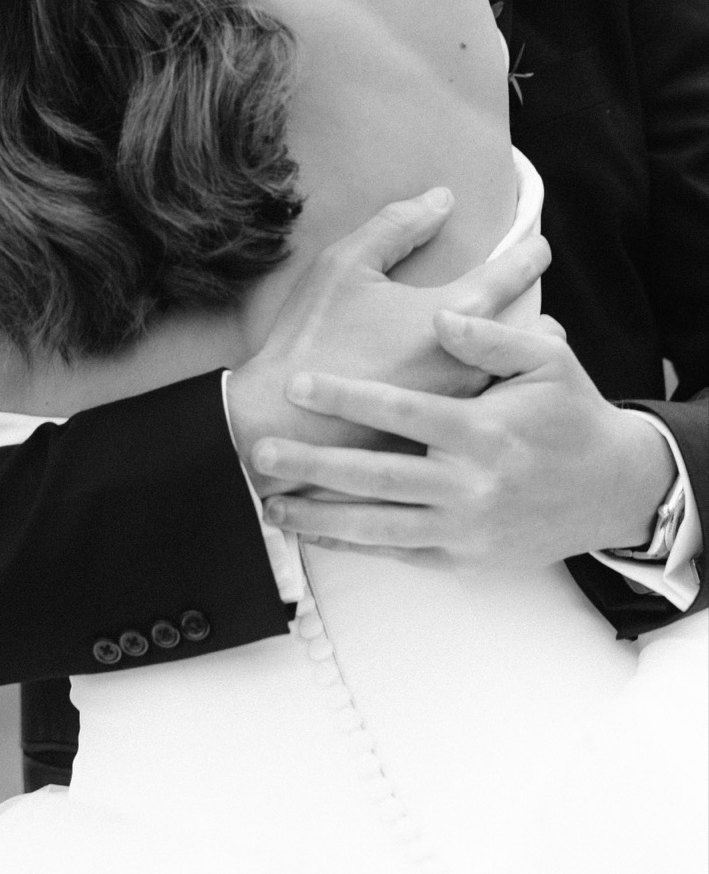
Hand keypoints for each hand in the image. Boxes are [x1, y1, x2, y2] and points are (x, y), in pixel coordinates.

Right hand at [226, 189, 550, 497]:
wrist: (283, 422)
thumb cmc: (314, 336)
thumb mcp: (345, 264)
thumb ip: (397, 225)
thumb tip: (443, 199)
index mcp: (455, 313)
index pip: (511, 274)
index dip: (529, 255)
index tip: (541, 247)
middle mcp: (472, 361)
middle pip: (532, 338)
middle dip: (542, 327)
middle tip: (550, 322)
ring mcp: (461, 405)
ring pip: (512, 381)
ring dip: (519, 367)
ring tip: (522, 362)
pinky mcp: (445, 437)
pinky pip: (486, 412)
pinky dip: (492, 401)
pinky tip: (483, 401)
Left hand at [259, 310, 676, 565]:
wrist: (613, 489)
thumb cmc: (572, 414)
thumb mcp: (547, 361)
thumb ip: (491, 338)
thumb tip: (439, 317)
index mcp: (484, 431)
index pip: (400, 410)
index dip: (345, 396)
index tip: (298, 383)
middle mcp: (470, 485)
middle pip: (376, 476)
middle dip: (312, 465)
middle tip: (260, 451)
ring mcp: (465, 527)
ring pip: (378, 526)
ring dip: (319, 515)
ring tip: (270, 504)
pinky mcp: (464, 556)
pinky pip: (397, 552)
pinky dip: (352, 544)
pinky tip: (315, 532)